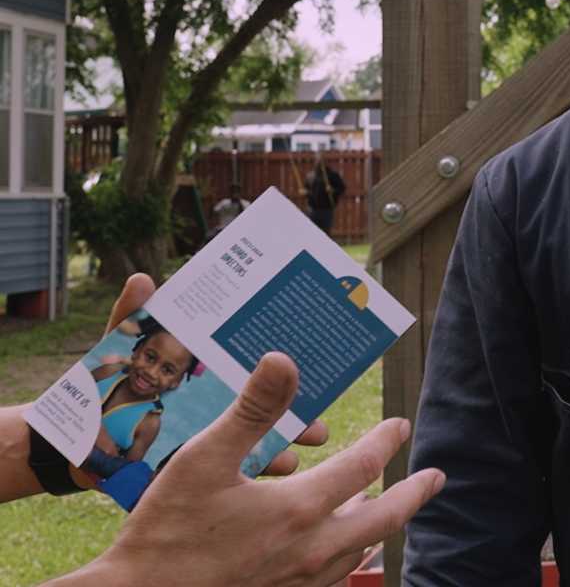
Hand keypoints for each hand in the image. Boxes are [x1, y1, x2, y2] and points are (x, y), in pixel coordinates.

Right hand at [58, 353, 443, 586]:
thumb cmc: (165, 530)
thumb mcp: (203, 460)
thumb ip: (251, 411)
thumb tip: (284, 360)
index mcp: (300, 509)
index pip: (364, 467)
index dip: (385, 442)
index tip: (400, 426)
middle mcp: (312, 550)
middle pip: (384, 519)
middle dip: (414, 494)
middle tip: (436, 478)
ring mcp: (300, 583)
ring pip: (361, 553)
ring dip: (383, 528)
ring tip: (393, 512)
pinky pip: (335, 579)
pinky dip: (352, 560)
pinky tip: (347, 554)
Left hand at [101, 274, 327, 475]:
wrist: (71, 444)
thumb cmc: (98, 391)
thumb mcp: (115, 352)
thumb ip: (128, 318)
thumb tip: (142, 279)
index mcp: (204, 374)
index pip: (251, 364)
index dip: (282, 363)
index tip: (309, 359)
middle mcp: (215, 403)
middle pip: (267, 404)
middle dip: (297, 412)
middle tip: (316, 424)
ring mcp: (207, 437)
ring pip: (257, 439)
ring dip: (283, 445)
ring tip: (299, 451)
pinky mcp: (193, 468)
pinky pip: (231, 473)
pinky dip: (254, 472)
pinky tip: (273, 474)